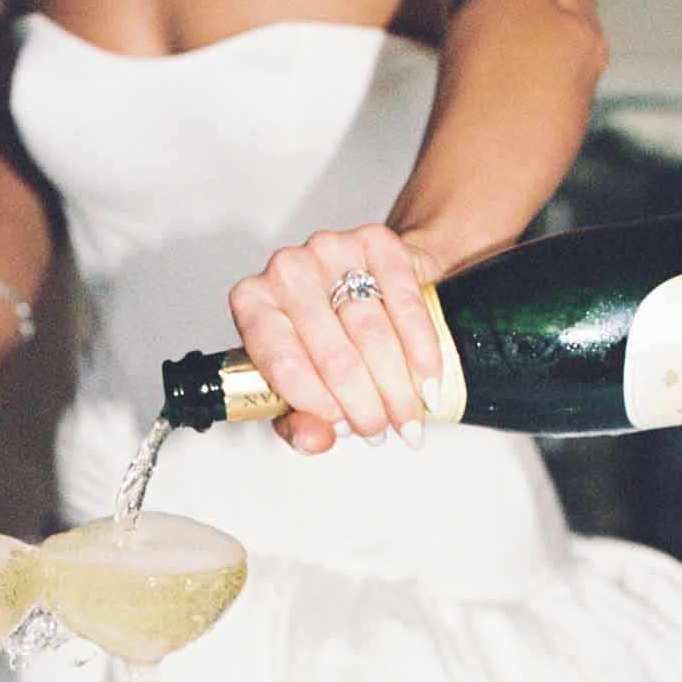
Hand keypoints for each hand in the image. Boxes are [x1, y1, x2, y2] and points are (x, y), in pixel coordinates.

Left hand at [228, 225, 447, 453]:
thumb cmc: (322, 338)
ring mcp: (330, 249)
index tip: (343, 428)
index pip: (282, 362)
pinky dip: (422, 351)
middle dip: (364, 405)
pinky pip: (405, 303)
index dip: (317, 404)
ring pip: (372, 333)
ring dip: (396, 387)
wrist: (367, 284)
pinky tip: (428, 383)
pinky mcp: (376, 240)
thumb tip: (315, 441)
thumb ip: (296, 421)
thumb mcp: (298, 383)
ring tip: (408, 418)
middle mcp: (286, 271)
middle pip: (333, 354)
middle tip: (380, 432)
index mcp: (253, 305)